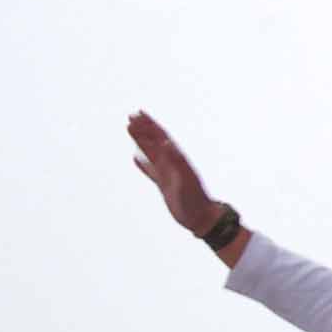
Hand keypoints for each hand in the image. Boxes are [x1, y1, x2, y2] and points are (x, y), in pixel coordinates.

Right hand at [127, 111, 218, 232]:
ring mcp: (167, 173)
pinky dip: (142, 164)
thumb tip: (166, 142)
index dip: (150, 125)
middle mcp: (172, 163)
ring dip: (141, 142)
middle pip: (154, 142)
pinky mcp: (164, 185)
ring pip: (151, 153)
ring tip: (130, 130)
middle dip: (143, 129)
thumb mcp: (185, 178)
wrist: (201, 217)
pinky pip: (151, 171)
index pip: (161, 137)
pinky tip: (135, 158)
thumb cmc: (195, 198)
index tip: (138, 114)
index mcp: (177, 158)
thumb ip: (176, 160)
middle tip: (130, 117)